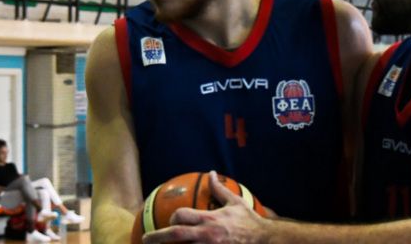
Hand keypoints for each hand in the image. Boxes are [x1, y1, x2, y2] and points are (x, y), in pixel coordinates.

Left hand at [143, 171, 269, 243]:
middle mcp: (206, 235)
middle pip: (176, 235)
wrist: (264, 241)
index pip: (182, 216)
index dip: (173, 217)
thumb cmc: (249, 222)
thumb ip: (219, 189)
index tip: (171, 219)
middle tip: (146, 239)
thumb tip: (211, 174)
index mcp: (209, 219)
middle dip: (158, 237)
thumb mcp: (235, 203)